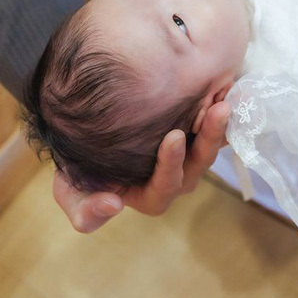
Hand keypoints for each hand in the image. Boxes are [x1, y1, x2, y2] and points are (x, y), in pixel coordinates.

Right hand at [52, 100, 230, 232]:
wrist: (85, 136)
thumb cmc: (80, 169)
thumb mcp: (70, 191)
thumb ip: (85, 210)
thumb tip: (113, 206)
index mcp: (152, 195)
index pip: (167, 186)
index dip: (171, 166)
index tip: (173, 137)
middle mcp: (175, 176)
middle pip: (199, 163)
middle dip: (208, 138)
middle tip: (215, 111)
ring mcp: (189, 154)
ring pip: (212, 143)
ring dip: (220, 123)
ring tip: (225, 99)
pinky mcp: (198, 133)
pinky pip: (218, 126)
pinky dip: (223, 109)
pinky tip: (227, 88)